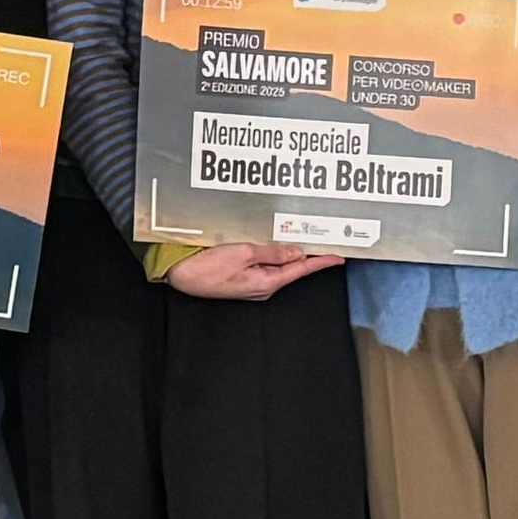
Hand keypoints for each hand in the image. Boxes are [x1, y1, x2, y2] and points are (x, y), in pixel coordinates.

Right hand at [167, 242, 340, 299]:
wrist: (179, 274)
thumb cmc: (206, 268)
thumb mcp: (243, 253)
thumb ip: (272, 251)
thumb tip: (295, 251)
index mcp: (267, 282)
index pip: (302, 269)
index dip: (321, 261)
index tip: (338, 256)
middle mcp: (263, 285)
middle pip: (292, 265)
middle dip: (306, 251)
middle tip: (322, 236)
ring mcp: (252, 281)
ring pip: (277, 262)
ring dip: (287, 248)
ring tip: (300, 233)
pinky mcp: (241, 275)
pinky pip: (263, 261)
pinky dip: (271, 250)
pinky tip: (272, 239)